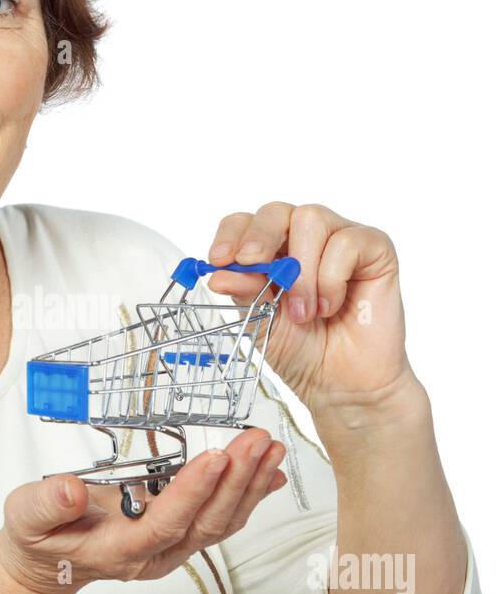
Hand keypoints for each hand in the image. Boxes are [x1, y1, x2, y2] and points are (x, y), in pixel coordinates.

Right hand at [0, 429, 287, 593]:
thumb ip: (46, 504)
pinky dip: (249, 495)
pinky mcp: (181, 537)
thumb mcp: (26, 516)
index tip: (214, 456)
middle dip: (235, 481)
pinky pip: (222, 520)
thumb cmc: (40, 537)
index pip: (164, 523)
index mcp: (119, 550)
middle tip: (255, 440)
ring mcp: (172, 549)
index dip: (192, 492)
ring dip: (249, 486)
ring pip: (220, 523)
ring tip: (270, 448)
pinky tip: (271, 472)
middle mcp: (154, 555)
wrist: (50, 564)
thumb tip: (69, 489)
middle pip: (204, 523)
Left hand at [206, 201, 425, 424]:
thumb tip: (219, 274)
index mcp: (272, 251)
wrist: (341, 383)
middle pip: (277, 210)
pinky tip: (331, 307)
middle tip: (251, 262)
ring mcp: (340, 239)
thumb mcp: (261, 321)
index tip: (219, 259)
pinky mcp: (374, 249)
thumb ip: (244, 292)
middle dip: (260, 235)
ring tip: (305, 312)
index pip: (246, 223)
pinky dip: (332, 279)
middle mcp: (305, 238)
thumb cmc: (303, 350)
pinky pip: (346, 243)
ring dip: (302, 271)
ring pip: (311, 219)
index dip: (231, 234)